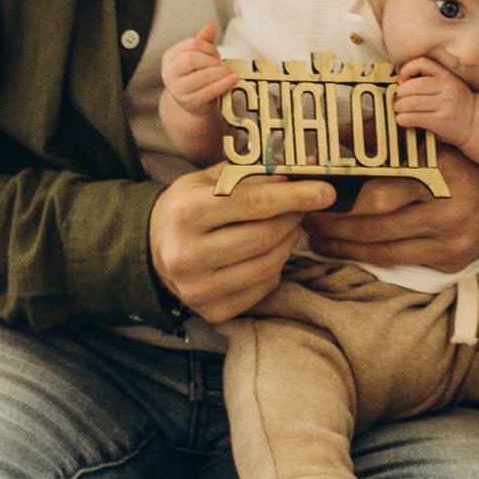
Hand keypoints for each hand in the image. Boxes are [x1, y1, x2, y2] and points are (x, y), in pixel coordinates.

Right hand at [148, 167, 333, 325]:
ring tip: (288, 225)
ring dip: (288, 242)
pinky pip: (262, 288)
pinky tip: (270, 251)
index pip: (255, 203)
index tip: (325, 191)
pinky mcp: (211, 311)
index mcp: (187, 212)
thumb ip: (253, 173)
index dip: (296, 196)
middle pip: (265, 236)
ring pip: (268, 265)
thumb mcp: (209, 179)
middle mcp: (187, 254)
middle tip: (304, 205)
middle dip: (294, 218)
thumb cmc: (188, 206)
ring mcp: (197, 288)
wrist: (153, 248)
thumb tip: (306, 167)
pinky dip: (276, 267)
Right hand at [160, 21, 239, 107]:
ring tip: (230, 73)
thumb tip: (209, 26)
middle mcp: (170, 74)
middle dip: (212, 60)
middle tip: (223, 64)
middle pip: (191, 59)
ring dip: (220, 73)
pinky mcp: (190, 103)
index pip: (190, 45)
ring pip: (200, 77)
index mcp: (170, 57)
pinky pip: (208, 92)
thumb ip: (203, 42)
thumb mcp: (197, 57)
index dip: (208, 47)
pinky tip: (232, 80)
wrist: (192, 102)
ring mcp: (178, 90)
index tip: (217, 54)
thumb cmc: (195, 75)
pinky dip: (223, 84)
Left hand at [300, 135, 478, 275]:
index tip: (311, 189)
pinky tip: (345, 248)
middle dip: (332, 223)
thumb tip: (331, 134)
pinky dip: (367, 256)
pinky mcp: (451, 261)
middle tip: (304, 215)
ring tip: (315, 235)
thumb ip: (383, 136)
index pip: (376, 190)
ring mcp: (451, 241)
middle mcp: (448, 211)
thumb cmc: (465, 157)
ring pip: (381, 249)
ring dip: (342, 244)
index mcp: (441, 173)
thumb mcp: (430, 138)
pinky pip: (398, 262)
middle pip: (373, 224)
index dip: (338, 194)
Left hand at [390, 56, 478, 148]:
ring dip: (399, 106)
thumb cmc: (456, 104)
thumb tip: (400, 82)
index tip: (403, 80)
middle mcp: (447, 88)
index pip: (422, 63)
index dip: (407, 69)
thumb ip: (430, 80)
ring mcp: (445, 105)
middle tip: (399, 98)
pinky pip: (415, 118)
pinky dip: (403, 119)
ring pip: (413, 102)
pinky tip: (402, 120)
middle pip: (414, 85)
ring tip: (399, 109)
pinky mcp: (441, 122)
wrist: (475, 123)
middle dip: (401, 92)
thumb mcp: (449, 85)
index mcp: (447, 76)